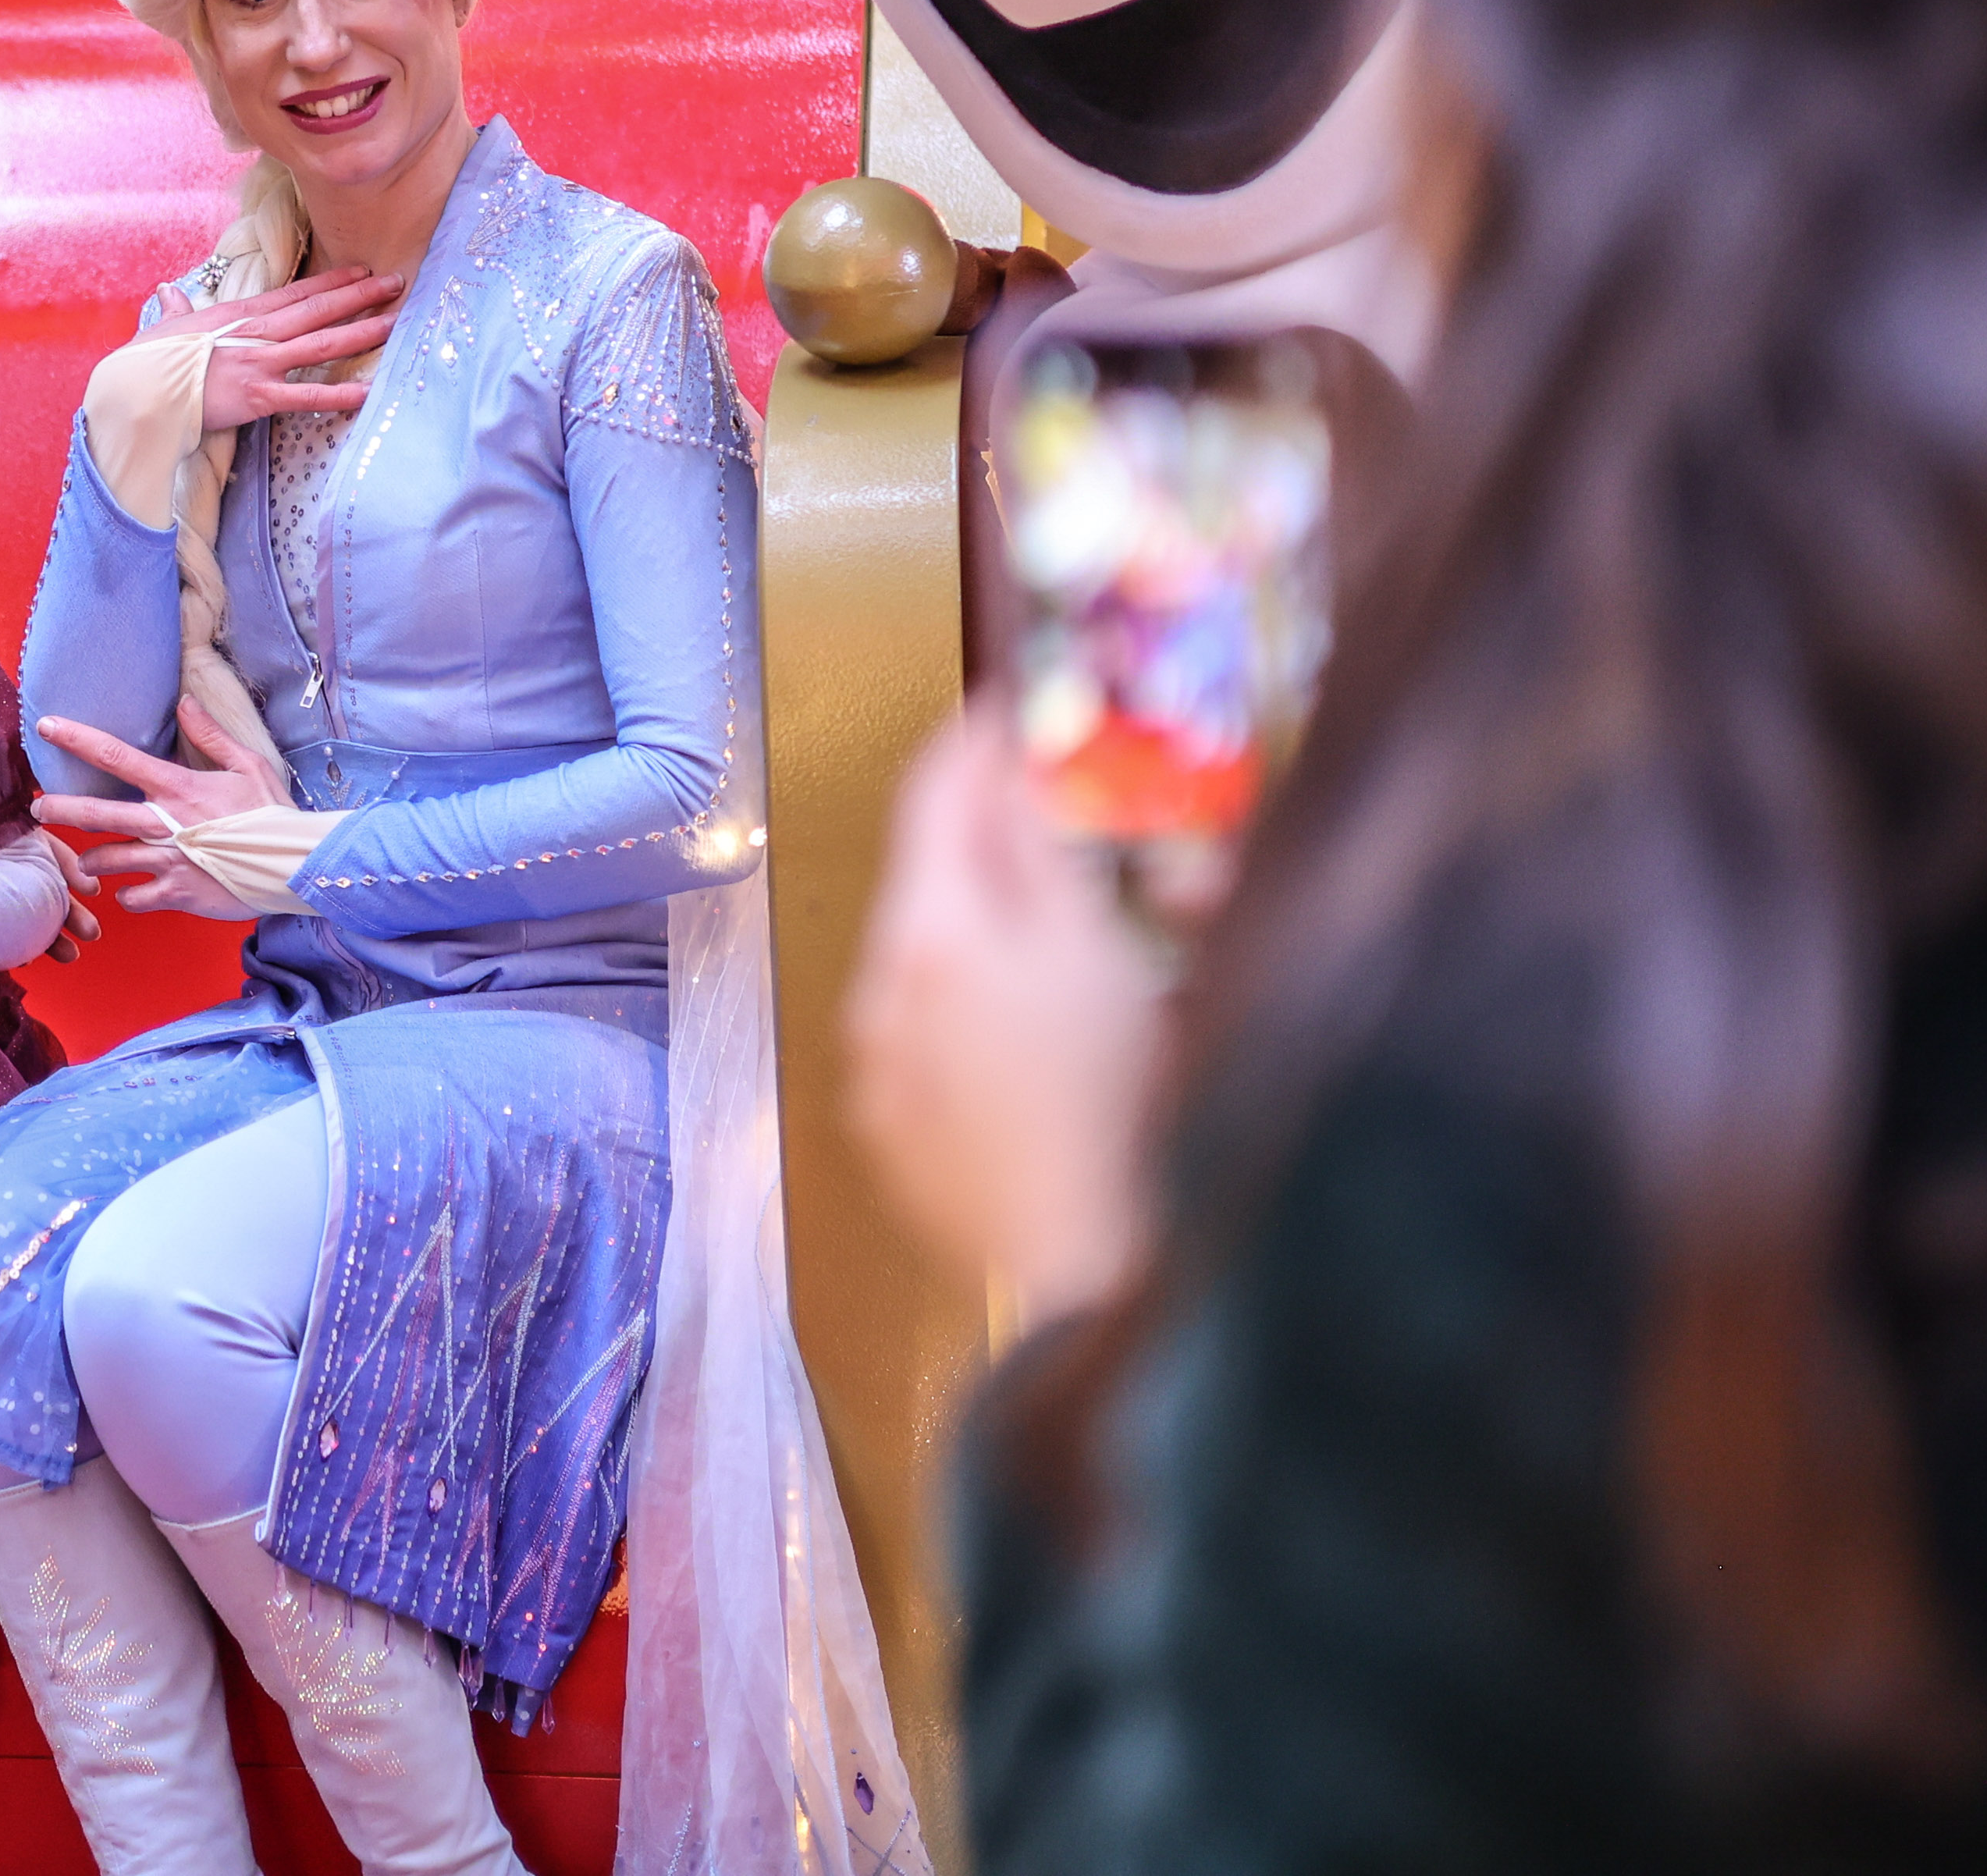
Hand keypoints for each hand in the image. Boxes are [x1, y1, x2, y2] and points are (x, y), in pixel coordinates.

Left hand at [28, 698, 286, 919]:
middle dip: (58, 810)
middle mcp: (163, 823)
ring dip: (93, 862)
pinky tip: (130, 892)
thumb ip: (209, 735)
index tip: (47, 726)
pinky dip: (128, 895)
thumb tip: (184, 702)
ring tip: (89, 862)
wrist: (294, 865)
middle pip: (94, 814)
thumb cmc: (271, 813)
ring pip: (107, 861)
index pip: (116, 756)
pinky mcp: (176, 893)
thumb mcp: (247, 765)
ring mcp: (167, 861)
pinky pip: (134, 897)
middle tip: (37, 809)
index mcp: (177, 788)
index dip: (78, 739)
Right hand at [156, 268, 402, 430]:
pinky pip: (307, 396)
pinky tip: (367, 391)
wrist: (138, 392)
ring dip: (360, 332)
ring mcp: (260, 363)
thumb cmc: (148, 361)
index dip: (331, 281)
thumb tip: (169, 291)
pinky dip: (339, 394)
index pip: (295, 293)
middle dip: (359, 296)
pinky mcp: (258, 397)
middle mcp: (255, 333)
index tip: (361, 272)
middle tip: (396, 283)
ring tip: (393, 323)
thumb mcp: (167, 328)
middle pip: (317, 310)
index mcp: (238, 314)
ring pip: (321, 343)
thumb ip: (178, 309)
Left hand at [841, 701, 1166, 1330]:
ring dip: (975, 940)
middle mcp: (877, 991)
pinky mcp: (885, 1129)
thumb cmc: (1114, 1109)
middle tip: (1052, 823)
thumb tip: (1010, 772)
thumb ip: (1043, 854)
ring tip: (1058, 959)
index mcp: (930, 933)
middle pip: (924, 882)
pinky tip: (1028, 1049)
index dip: (971, 744)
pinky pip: (918, 1039)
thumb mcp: (1100, 955)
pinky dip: (963, 1017)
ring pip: (919, 963)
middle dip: (981, 848)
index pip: (931, 797)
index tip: (1005, 715)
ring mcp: (872, 1066)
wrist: (1083, 1271)